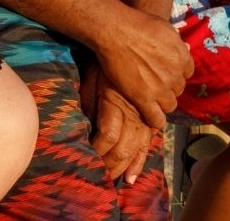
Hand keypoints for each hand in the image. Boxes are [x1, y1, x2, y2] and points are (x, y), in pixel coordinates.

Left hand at [81, 70, 157, 184]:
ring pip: (135, 150)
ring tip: (113, 181)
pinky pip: (147, 145)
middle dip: (109, 165)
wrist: (130, 48)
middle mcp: (133, 115)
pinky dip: (139, 162)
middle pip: (122, 148)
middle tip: (97, 177)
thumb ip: (88, 102)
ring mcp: (143, 119)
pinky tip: (131, 177)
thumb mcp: (91, 79)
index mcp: (115, 104)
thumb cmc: (104, 63)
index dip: (97, 150)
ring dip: (123, 168)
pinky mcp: (149, 121)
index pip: (107, 136)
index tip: (86, 159)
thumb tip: (81, 125)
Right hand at [91, 1, 191, 127]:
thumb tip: (184, 51)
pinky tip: (150, 116)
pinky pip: (156, 118)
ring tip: (150, 96)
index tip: (165, 71)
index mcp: (182, 58)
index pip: (187, 73)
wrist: (116, 32)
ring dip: (162, 102)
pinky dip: (155, 120)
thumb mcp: (166, 28)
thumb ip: (177, 44)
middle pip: (178, 89)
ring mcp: (160, 88)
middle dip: (168, 86)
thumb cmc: (138, 25)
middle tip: (153, 81)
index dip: (175, 72)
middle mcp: (175, 75)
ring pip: (169, 105)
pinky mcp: (143, 98)